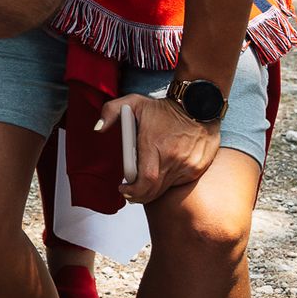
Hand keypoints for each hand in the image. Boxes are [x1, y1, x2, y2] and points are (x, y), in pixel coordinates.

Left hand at [95, 92, 220, 202]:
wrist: (198, 105)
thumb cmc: (163, 107)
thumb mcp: (133, 102)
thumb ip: (110, 112)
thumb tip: (98, 129)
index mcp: (154, 144)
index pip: (145, 179)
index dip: (133, 190)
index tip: (122, 188)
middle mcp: (173, 157)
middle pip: (154, 190)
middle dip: (139, 195)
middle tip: (129, 192)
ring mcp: (188, 165)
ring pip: (166, 188)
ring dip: (153, 189)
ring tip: (144, 181)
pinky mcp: (197, 168)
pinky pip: (179, 183)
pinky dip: (168, 182)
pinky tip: (161, 172)